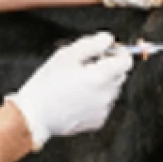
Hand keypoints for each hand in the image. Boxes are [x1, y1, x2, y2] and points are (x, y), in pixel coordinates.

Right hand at [8, 32, 132, 148]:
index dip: (119, 52)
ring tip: (78, 83)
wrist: (35, 116)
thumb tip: (108, 39)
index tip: (107, 50)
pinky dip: (95, 98)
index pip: (127, 61)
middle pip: (120, 74)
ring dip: (102, 83)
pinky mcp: (98, 121)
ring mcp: (103, 110)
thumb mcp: (66, 55)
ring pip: (111, 89)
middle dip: (108, 66)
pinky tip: (77, 97)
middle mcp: (107, 95)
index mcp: (101, 77)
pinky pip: (103, 104)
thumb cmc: (48, 84)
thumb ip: (92, 44)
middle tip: (86, 64)